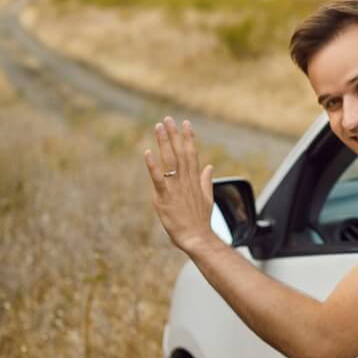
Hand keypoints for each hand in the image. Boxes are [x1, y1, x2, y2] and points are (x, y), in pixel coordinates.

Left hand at [143, 116, 215, 252]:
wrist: (197, 237)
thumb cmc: (200, 220)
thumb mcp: (207, 198)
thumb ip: (206, 180)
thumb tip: (209, 167)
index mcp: (195, 180)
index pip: (192, 154)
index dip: (188, 138)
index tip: (186, 123)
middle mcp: (186, 180)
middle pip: (180, 152)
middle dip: (174, 135)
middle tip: (168, 119)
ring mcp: (175, 188)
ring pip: (169, 161)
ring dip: (164, 143)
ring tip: (158, 127)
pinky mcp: (164, 198)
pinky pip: (158, 179)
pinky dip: (153, 165)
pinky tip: (148, 153)